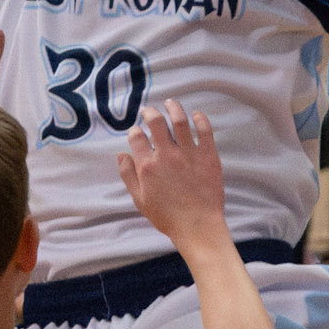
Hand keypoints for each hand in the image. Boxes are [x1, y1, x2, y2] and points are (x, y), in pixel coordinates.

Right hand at [118, 101, 225, 246]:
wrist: (197, 226)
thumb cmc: (167, 217)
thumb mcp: (140, 200)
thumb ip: (128, 176)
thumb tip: (121, 155)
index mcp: (147, 166)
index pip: (136, 138)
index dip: (135, 132)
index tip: (137, 132)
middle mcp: (166, 155)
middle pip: (156, 122)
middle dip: (150, 112)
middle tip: (149, 111)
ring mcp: (188, 154)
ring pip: (180, 120)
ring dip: (174, 108)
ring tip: (171, 103)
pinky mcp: (208, 156)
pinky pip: (205, 131)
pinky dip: (200, 119)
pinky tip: (196, 115)